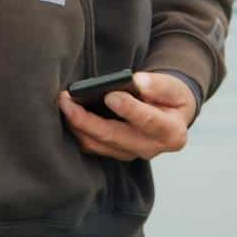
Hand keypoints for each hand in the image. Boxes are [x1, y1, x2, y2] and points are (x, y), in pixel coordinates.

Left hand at [58, 71, 196, 161]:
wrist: (170, 113)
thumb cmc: (170, 97)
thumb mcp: (173, 87)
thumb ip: (158, 85)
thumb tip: (137, 82)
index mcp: (171, 133)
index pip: (148, 122)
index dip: (129, 109)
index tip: (110, 95)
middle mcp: (151, 148)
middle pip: (115, 137)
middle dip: (87, 120)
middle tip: (67, 100)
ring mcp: (132, 153)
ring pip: (99, 144)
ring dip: (78, 126)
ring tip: (63, 103)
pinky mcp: (117, 152)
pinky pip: (93, 146)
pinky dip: (78, 132)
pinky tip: (66, 114)